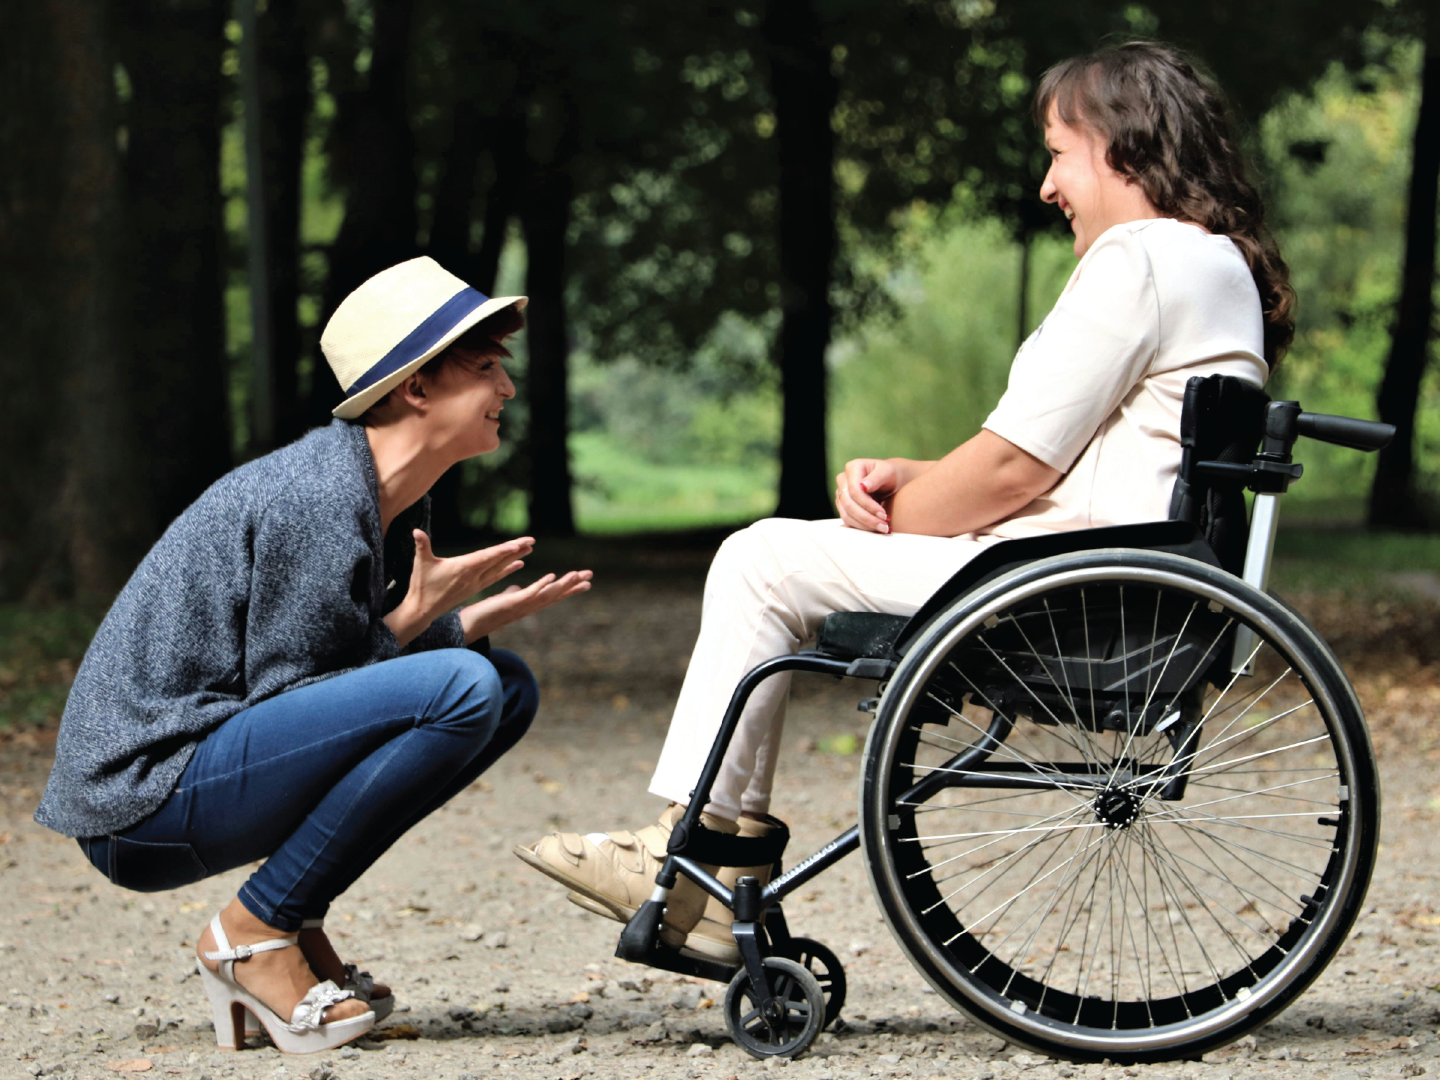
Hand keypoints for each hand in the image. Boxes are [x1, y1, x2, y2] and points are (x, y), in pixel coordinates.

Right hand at [385, 532, 534, 646]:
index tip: (517, 544)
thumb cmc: (421, 585)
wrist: (423, 609)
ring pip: (499, 568)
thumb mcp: (420, 563)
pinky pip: (496, 577)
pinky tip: (519, 564)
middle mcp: (473, 576)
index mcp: (463, 568)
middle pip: (498, 560)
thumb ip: (421, 546)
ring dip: (515, 558)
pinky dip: (508, 570)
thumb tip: (416, 531)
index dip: (502, 550)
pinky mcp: (475, 587)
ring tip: (529, 549)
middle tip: (532, 540)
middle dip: (515, 550)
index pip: (487, 557)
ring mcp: (476, 583)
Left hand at [459, 569, 593, 640]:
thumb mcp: (503, 600)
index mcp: (529, 604)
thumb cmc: (486, 613)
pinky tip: (552, 576)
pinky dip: (542, 585)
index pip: (553, 594)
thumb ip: (512, 594)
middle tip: (591, 576)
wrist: (470, 625)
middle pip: (556, 594)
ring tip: (577, 574)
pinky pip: (530, 593)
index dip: (569, 588)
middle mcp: (530, 606)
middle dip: (574, 585)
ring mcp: (522, 606)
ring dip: (563, 584)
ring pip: (548, 594)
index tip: (586, 582)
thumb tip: (516, 587)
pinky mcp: (512, 603)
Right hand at [835, 458, 897, 531]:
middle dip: (867, 518)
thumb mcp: (888, 472)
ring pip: (846, 514)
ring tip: (882, 528)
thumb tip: (864, 486)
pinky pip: (847, 520)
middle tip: (884, 526)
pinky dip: (861, 527)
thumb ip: (877, 477)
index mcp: (852, 468)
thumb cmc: (889, 474)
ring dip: (864, 525)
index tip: (884, 514)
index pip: (854, 491)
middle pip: (848, 504)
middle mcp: (842, 480)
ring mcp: (840, 493)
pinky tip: (874, 529)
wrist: (889, 480)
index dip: (868, 505)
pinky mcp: (842, 505)